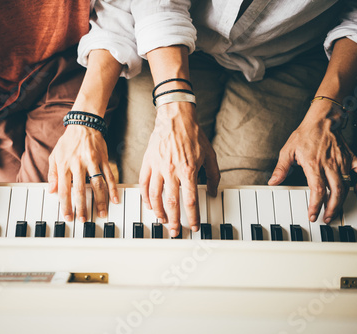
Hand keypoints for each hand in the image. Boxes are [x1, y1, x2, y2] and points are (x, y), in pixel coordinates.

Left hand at [48, 125, 117, 222]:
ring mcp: (92, 161)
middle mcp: (78, 164)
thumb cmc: (68, 142)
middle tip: (84, 220)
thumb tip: (51, 191)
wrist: (83, 124)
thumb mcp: (55, 155)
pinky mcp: (104, 159)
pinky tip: (114, 199)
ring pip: (97, 185)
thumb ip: (52, 174)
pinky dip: (113, 189)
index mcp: (64, 164)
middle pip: (80, 190)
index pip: (64, 189)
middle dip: (82, 207)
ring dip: (100, 201)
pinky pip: (109, 176)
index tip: (67, 216)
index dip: (65, 205)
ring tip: (102, 213)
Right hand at [139, 102, 219, 236]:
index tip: (194, 226)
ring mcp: (158, 167)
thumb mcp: (209, 155)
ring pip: (155, 196)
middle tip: (175, 231)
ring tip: (162, 220)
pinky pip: (143, 184)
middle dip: (174, 220)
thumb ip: (213, 176)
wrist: (176, 118)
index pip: (190, 201)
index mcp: (188, 171)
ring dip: (158, 211)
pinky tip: (149, 205)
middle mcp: (172, 171)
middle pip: (172, 203)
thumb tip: (213, 192)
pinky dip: (145, 197)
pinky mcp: (148, 162)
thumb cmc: (193, 135)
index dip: (193, 217)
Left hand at [269, 100, 356, 222]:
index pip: (318, 190)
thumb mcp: (287, 151)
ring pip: (347, 185)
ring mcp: (343, 161)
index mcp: (314, 164)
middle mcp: (330, 165)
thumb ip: (281, 168)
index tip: (312, 215)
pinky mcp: (351, 157)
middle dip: (331, 208)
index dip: (316, 205)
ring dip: (343, 201)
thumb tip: (273, 182)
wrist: (321, 120)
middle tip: (326, 218)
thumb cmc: (304, 135)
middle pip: (336, 192)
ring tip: (335, 211)